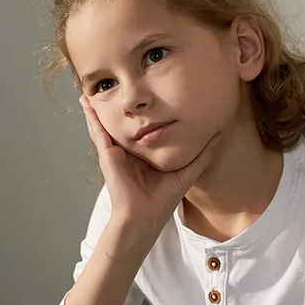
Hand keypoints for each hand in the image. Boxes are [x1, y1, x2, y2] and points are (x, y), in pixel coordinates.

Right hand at [81, 96, 219, 239]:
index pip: (141, 130)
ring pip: (106, 125)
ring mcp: (115, 152)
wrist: (144, 218)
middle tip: (113, 86)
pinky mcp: (108, 155)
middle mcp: (127, 152)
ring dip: (97, 108)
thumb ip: (200, 155)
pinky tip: (86, 103)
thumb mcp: (185, 173)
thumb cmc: (161, 201)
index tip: (144, 95)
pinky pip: (98, 132)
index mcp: (142, 156)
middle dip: (116, 107)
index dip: (141, 114)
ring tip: (90, 90)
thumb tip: (218, 135)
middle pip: (121, 124)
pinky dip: (91, 117)